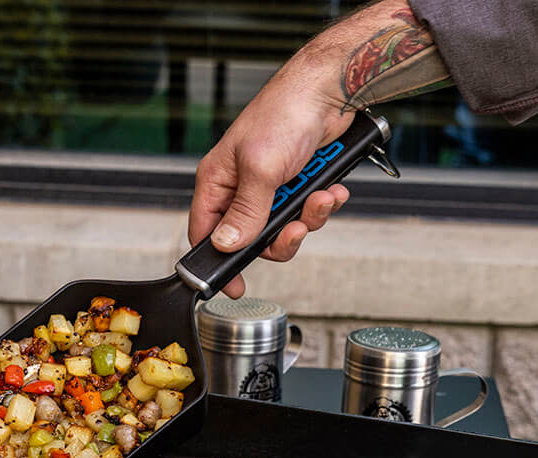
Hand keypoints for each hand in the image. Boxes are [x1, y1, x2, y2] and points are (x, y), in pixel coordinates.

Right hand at [188, 45, 353, 297]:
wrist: (329, 91)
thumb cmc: (285, 113)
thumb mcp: (261, 169)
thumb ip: (245, 212)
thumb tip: (227, 244)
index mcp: (218, 182)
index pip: (207, 234)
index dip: (220, 262)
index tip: (235, 286)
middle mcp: (240, 188)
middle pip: (252, 240)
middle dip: (280, 239)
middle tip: (294, 230)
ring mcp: (270, 189)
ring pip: (283, 230)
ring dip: (307, 220)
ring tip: (320, 199)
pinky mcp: (296, 186)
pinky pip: (305, 214)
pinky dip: (321, 207)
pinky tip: (330, 190)